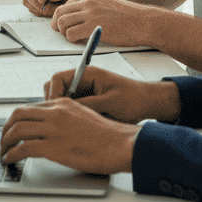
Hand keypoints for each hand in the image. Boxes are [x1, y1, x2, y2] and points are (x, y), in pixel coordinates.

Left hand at [0, 97, 139, 173]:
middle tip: (3, 138)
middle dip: (6, 127)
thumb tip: (53, 129)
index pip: (31, 107)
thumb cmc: (108, 136)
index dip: (18, 119)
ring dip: (5, 141)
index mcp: (63, 103)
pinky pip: (23, 148)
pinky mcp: (53, 147)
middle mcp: (55, 112)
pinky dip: (12, 154)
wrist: (121, 144)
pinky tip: (10, 159)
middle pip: (19, 115)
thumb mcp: (84, 116)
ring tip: (4, 151)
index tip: (14, 128)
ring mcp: (53, 129)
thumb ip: (66, 118)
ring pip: (17, 130)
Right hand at [42, 66, 180, 124]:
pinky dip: (70, 116)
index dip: (53, 93)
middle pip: (56, 88)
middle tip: (57, 119)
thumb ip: (89, 105)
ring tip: (67, 124)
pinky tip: (75, 127)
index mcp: (88, 74)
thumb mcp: (110, 103)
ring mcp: (85, 92)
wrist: (148, 103)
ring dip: (62, 111)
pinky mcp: (88, 103)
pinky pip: (72, 109)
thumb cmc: (134, 98)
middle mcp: (83, 82)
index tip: (54, 108)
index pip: (59, 78)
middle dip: (53, 103)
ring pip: (62, 100)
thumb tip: (69, 110)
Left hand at [52, 0, 156, 48]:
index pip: (67, 3)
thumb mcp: (109, 3)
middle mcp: (88, 1)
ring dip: (64, 32)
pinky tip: (81, 41)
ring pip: (62, 22)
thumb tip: (80, 16)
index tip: (65, 24)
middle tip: (61, 32)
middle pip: (60, 11)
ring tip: (71, 37)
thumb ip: (94, 6)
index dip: (63, 15)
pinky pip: (70, 34)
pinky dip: (72, 40)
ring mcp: (89, 13)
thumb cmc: (130, 17)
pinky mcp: (92, 27)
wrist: (144, 22)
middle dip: (57, 23)